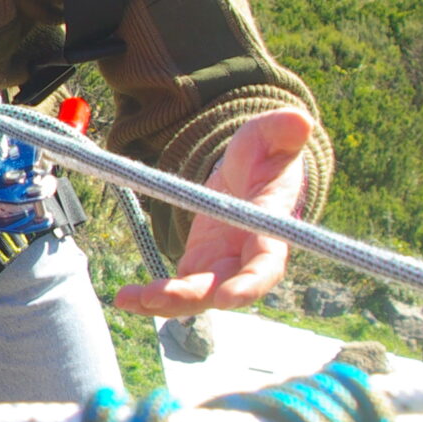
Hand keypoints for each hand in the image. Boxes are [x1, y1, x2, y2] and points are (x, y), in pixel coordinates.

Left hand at [115, 108, 312, 318]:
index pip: (266, 264)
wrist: (250, 178)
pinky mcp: (199, 269)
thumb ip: (282, 132)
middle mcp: (247, 259)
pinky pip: (177, 291)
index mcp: (269, 231)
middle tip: (160, 298)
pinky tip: (124, 297)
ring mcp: (222, 268)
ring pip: (197, 296)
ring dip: (166, 301)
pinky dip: (150, 297)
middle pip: (224, 289)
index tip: (228, 297)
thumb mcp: (270, 139)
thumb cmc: (266, 159)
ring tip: (129, 298)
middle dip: (193, 297)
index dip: (250, 283)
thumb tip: (299, 119)